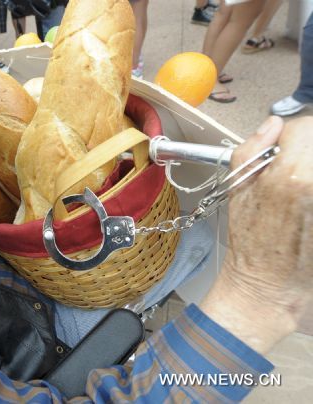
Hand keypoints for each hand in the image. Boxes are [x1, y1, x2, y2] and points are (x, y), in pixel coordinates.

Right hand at [201, 116, 312, 353]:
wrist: (269, 283)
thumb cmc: (252, 240)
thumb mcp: (238, 190)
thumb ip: (252, 149)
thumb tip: (272, 125)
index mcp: (290, 174)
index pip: (304, 127)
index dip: (291, 137)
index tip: (283, 152)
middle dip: (306, 153)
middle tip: (293, 173)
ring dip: (312, 171)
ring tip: (301, 193)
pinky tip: (307, 209)